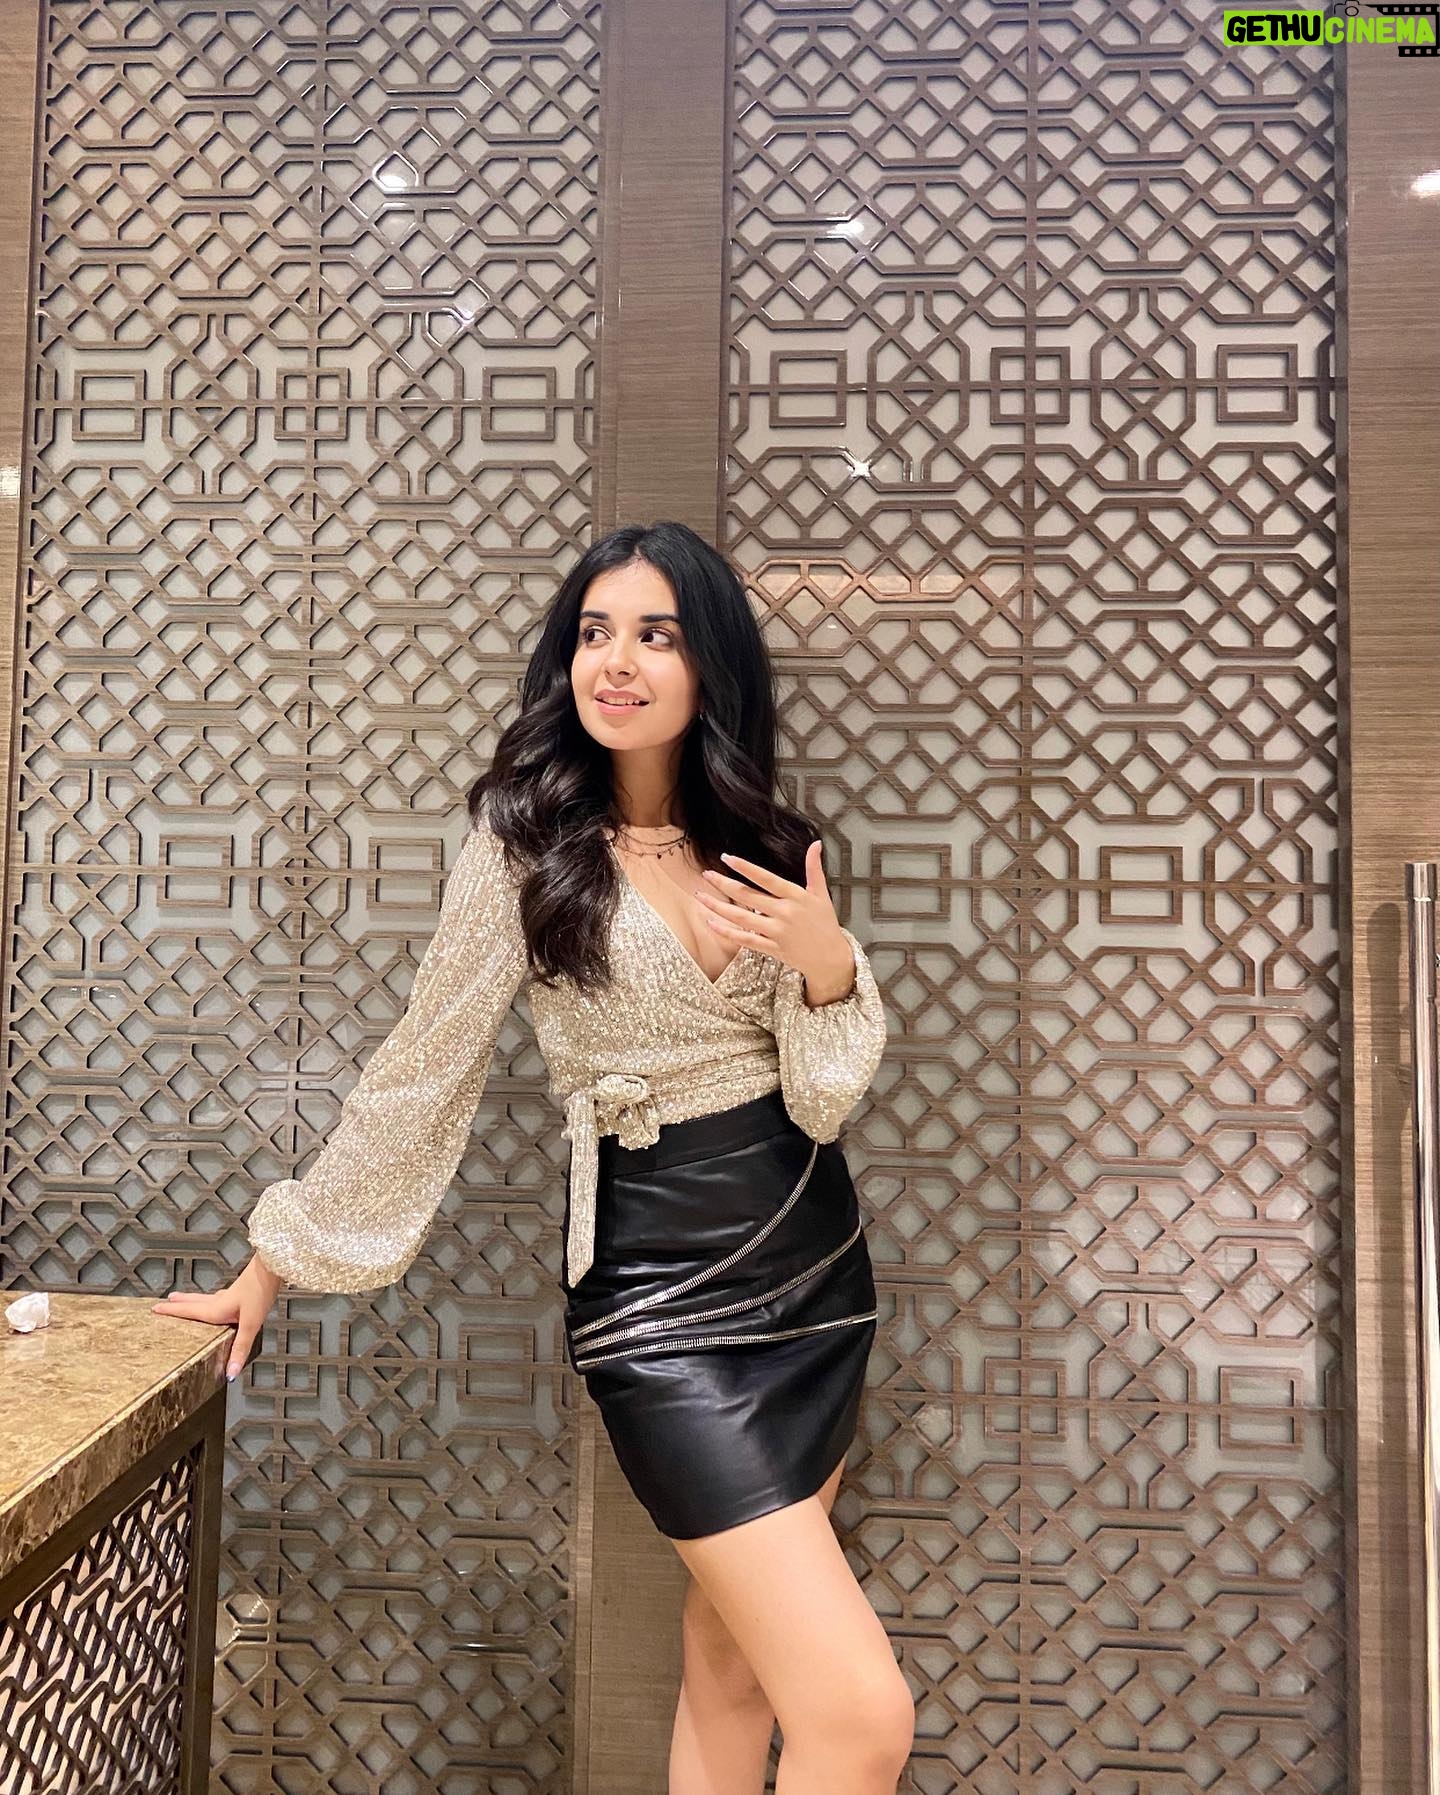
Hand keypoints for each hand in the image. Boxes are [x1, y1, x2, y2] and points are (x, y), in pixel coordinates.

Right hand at [151, 1251, 283, 1382]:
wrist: (272, 1268)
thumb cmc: (261, 1292)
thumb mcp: (251, 1324)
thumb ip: (240, 1348)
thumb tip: (230, 1373)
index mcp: (216, 1309)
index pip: (188, 1312)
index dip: (171, 1312)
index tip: (154, 1309)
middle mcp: (219, 1301)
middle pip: (193, 1303)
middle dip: (177, 1304)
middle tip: (163, 1303)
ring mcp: (229, 1295)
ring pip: (203, 1299)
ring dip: (190, 1300)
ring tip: (180, 1298)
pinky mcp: (240, 1292)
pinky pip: (216, 1298)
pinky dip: (208, 1300)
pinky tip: (217, 1300)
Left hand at [694, 841, 855, 1001]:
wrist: (830, 959)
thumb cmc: (826, 924)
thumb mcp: (822, 894)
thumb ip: (814, 868)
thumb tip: (816, 844)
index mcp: (795, 896)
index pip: (765, 878)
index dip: (745, 868)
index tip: (727, 858)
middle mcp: (784, 913)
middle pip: (747, 896)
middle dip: (724, 884)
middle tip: (706, 875)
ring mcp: (776, 932)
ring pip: (741, 918)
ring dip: (718, 907)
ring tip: (701, 897)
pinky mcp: (771, 948)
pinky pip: (745, 939)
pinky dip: (727, 932)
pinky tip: (711, 922)